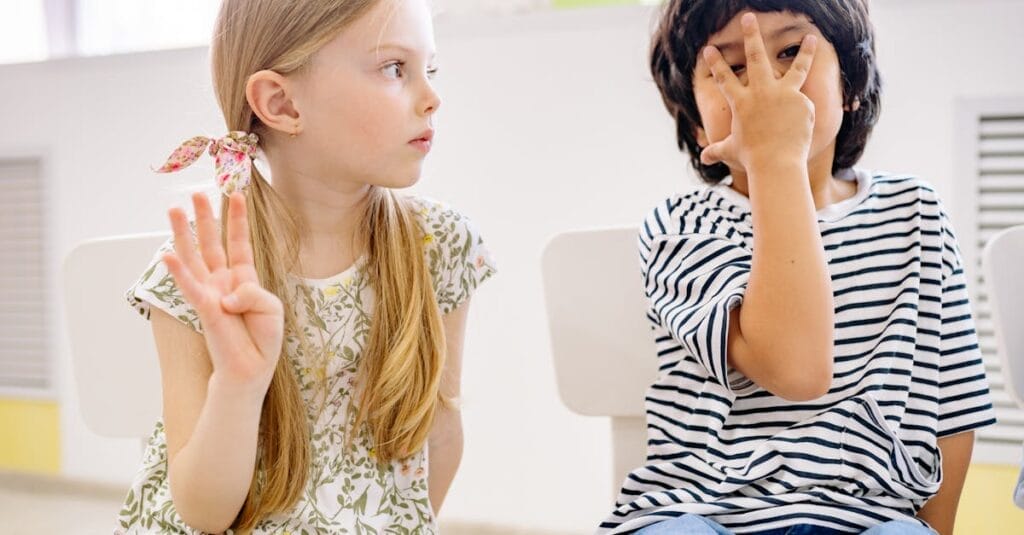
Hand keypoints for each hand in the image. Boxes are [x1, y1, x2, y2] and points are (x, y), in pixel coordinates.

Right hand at [163, 192, 283, 391]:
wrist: (251, 369)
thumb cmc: (262, 339)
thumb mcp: (271, 308)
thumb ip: (254, 292)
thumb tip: (227, 295)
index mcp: (243, 279)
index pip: (239, 243)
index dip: (237, 220)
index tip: (237, 194)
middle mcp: (223, 281)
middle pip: (211, 243)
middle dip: (205, 217)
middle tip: (196, 193)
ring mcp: (210, 293)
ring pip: (194, 257)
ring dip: (183, 233)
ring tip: (174, 209)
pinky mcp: (204, 309)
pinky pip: (190, 287)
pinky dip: (179, 272)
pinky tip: (166, 255)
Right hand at [700, 13, 817, 171]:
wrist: (776, 162)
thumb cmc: (751, 158)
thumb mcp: (731, 151)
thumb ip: (718, 151)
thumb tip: (704, 159)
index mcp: (741, 102)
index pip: (724, 78)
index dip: (715, 62)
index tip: (709, 48)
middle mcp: (761, 92)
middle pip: (755, 56)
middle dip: (751, 35)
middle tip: (748, 17)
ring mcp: (784, 94)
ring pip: (797, 67)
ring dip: (804, 50)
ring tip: (811, 37)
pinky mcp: (802, 101)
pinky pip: (803, 104)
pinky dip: (802, 113)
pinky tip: (800, 127)